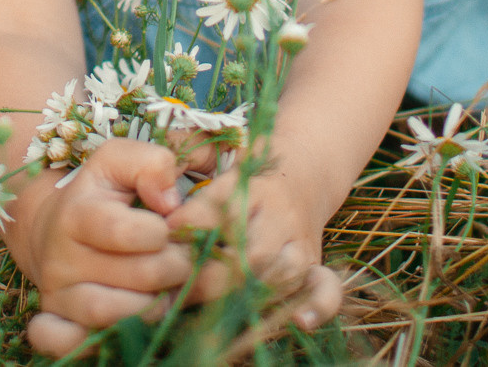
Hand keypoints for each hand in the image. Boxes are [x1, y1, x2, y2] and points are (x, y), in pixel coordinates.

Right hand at [12, 139, 195, 356]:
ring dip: (151, 306)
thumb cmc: (100, 194)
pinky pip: (62, 342)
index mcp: (78, 213)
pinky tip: (123, 323)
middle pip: (133, 276)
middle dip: (174, 268)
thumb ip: (151, 163)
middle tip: (183, 260)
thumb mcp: (120, 162)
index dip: (162, 232)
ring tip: (165, 290)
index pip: (126, 230)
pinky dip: (90, 339)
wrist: (54, 229)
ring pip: (108, 315)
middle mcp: (61, 257)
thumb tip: (170, 200)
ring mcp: (57, 294)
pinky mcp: (55, 321)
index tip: (170, 226)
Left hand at [164, 167, 343, 330]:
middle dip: (207, 276)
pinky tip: (299, 320)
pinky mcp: (314, 266)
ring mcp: (300, 245)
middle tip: (173, 285)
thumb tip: (168, 225)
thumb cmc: (252, 173)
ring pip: (278, 276)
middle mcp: (280, 218)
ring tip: (205, 313)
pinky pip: (326, 289)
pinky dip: (317, 306)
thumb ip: (194, 187)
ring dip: (242, 297)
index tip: (161, 236)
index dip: (186, 227)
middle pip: (248, 255)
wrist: (306, 169)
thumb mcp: (222, 166)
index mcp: (254, 187)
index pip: (217, 211)